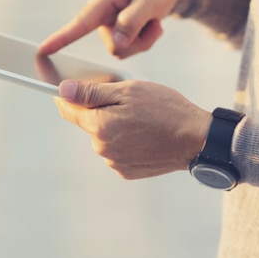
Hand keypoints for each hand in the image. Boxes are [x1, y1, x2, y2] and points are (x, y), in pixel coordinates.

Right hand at [38, 0, 182, 58]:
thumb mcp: (149, 2)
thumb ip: (132, 23)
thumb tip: (116, 45)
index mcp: (103, 0)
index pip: (79, 23)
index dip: (61, 38)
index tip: (42, 50)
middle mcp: (102, 12)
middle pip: (112, 45)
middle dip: (135, 42)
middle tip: (153, 25)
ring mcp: (109, 22)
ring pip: (121, 49)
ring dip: (142, 41)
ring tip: (153, 22)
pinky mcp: (117, 28)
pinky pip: (128, 48)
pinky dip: (144, 40)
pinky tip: (152, 24)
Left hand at [54, 79, 210, 179]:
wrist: (197, 140)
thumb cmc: (165, 109)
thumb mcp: (128, 91)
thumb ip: (91, 92)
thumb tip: (62, 90)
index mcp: (99, 126)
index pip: (68, 110)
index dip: (66, 96)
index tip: (66, 87)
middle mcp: (102, 148)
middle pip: (88, 123)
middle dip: (99, 109)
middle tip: (124, 99)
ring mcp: (114, 161)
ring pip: (103, 136)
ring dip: (112, 125)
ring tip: (139, 117)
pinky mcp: (127, 170)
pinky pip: (116, 150)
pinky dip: (124, 139)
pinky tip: (143, 132)